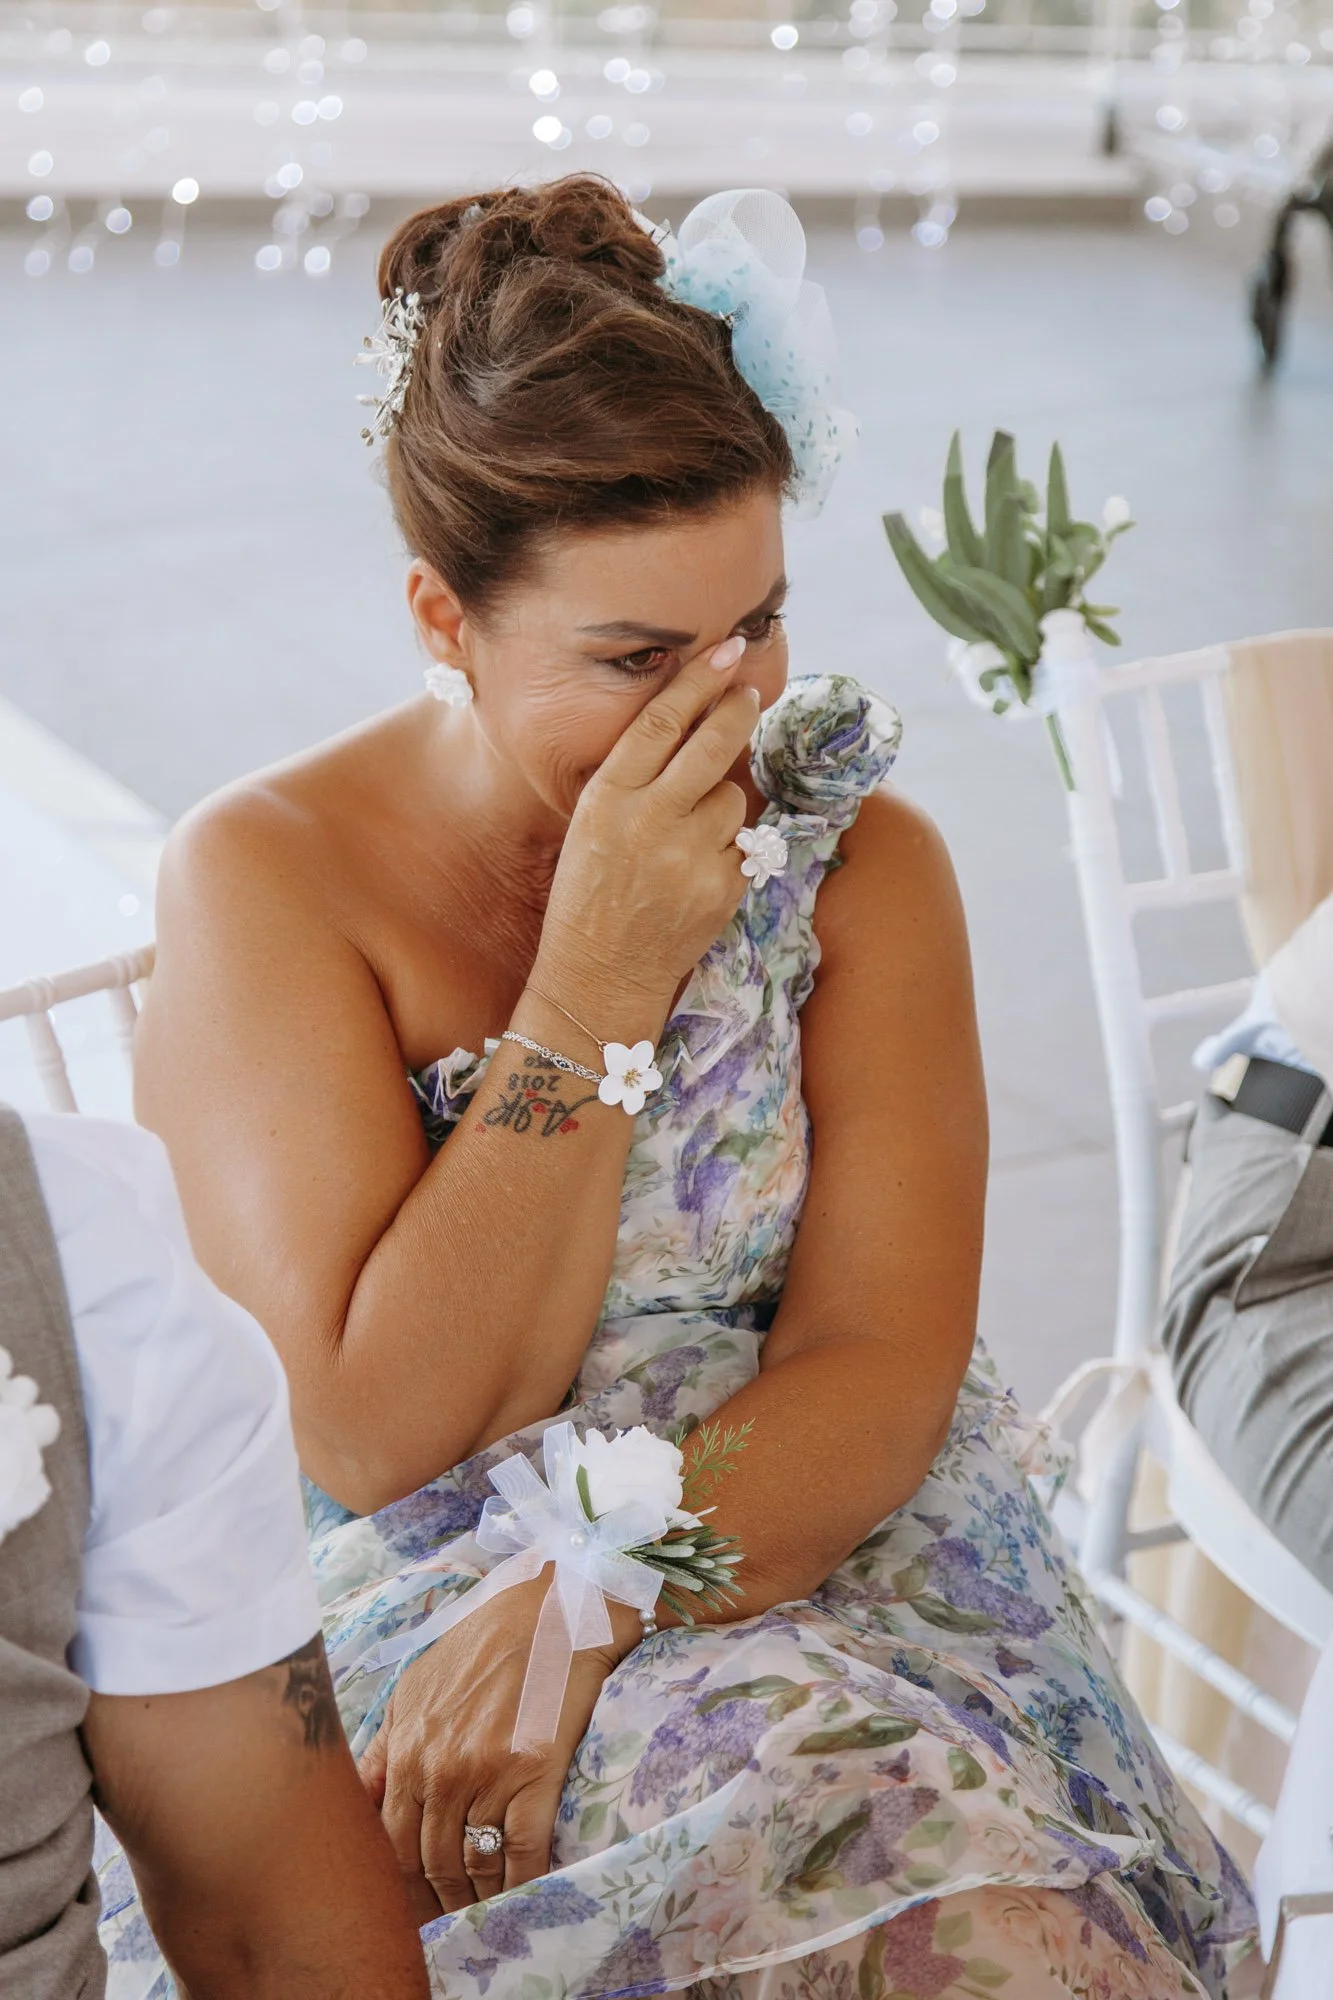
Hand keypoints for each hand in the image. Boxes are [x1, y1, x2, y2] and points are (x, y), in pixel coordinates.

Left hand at [357, 1573, 632, 1916]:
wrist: (554, 1612)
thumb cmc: (483, 1645)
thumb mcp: (416, 1688)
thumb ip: (384, 1747)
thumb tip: (357, 1801)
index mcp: (408, 1750)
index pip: (390, 1844)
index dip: (400, 1885)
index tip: (412, 1902)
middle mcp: (440, 1768)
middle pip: (429, 1863)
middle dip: (438, 1898)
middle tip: (451, 1915)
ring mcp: (487, 1773)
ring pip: (473, 1866)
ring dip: (478, 1898)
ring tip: (486, 1910)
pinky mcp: (534, 1774)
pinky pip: (522, 1853)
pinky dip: (520, 1884)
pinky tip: (521, 1894)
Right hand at [533, 637, 757, 1031]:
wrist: (599, 976)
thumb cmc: (590, 894)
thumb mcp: (592, 825)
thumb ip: (636, 779)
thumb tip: (695, 724)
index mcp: (607, 799)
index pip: (660, 723)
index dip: (697, 681)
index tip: (726, 651)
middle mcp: (649, 822)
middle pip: (713, 744)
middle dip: (738, 710)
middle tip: (749, 693)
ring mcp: (689, 857)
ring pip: (733, 796)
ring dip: (722, 802)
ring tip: (689, 834)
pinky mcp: (722, 888)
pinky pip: (744, 843)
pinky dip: (730, 847)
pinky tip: (699, 869)